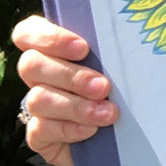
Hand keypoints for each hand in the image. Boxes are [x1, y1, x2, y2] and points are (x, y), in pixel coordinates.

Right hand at [12, 15, 165, 165]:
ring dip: (76, 106)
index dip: (47, 37)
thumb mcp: (125, 63)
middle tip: (104, 87)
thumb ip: (115, 47)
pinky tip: (93, 131)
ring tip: (109, 113)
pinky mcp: (40, 136)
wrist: (137, 133)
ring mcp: (38, 106)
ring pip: (38, 99)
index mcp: (56, 49)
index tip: (83, 48)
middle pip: (30, 65)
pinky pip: (40, 130)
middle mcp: (41, 75)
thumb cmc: (131, 86)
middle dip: (71, 76)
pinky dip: (69, 129)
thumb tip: (130, 29)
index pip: (28, 32)